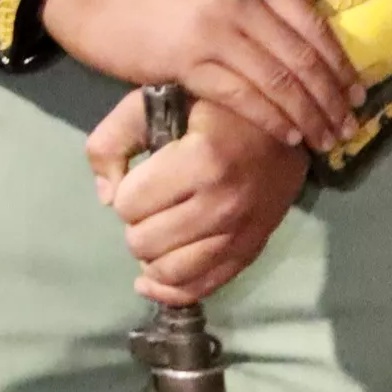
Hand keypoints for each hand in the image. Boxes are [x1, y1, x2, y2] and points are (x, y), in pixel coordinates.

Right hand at [38, 0, 358, 156]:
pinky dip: (269, 118)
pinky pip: (241, 95)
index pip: (311, 21)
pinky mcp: (186, 61)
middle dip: (331, 97)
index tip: (355, 89)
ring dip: (308, 115)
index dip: (339, 61)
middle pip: (301, 56)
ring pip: (277, 80)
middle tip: (348, 125)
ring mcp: (213, 30)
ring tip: (325, 139)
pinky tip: (285, 134)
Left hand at [87, 92, 310, 304]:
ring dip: (152, 256)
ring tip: (156, 231)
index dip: (125, 192)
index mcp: (201, 161)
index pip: (130, 204)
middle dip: (136, 224)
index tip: (141, 176)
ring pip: (171, 273)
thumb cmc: (214, 107)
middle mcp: (224, 204)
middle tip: (149, 204)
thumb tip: (105, 196)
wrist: (286, 125)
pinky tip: (153, 279)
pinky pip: (203, 288)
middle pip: (145, 243)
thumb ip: (113, 140)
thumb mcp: (153, 101)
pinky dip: (172, 290)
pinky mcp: (252, 251)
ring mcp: (242, 233)